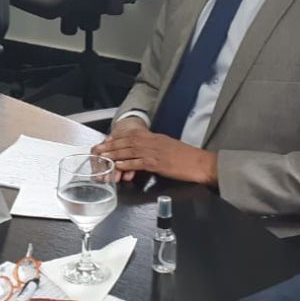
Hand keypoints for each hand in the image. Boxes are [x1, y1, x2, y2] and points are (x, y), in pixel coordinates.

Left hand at [93, 127, 218, 185]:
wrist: (201, 163)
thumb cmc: (188, 158)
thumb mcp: (170, 147)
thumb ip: (156, 147)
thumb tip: (145, 152)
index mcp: (156, 138)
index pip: (133, 135)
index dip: (118, 138)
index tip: (107, 140)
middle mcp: (153, 142)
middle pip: (128, 141)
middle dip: (111, 145)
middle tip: (98, 148)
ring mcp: (155, 152)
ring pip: (130, 151)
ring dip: (115, 154)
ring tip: (102, 156)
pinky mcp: (157, 163)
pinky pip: (138, 163)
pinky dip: (127, 164)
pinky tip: (118, 166)